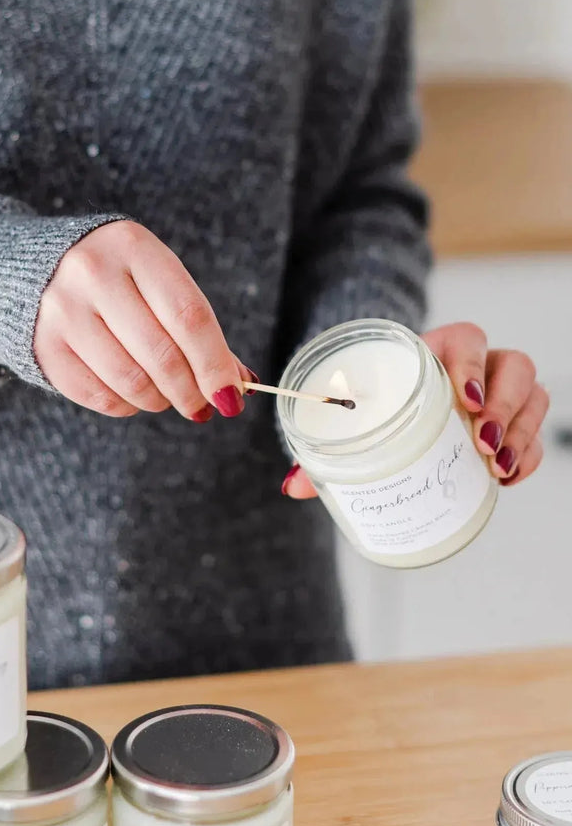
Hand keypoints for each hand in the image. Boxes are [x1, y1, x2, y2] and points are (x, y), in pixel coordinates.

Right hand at [34, 221, 249, 420]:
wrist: (36, 270)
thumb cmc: (116, 278)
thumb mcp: (157, 281)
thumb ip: (196, 328)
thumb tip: (236, 386)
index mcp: (133, 246)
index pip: (189, 316)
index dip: (214, 364)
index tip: (231, 397)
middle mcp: (93, 273)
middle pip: (162, 353)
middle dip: (190, 391)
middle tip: (202, 407)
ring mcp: (63, 310)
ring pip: (130, 380)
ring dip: (159, 401)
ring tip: (166, 398)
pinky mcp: (43, 346)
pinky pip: (99, 396)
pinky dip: (126, 406)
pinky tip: (133, 397)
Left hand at [282, 321, 548, 497]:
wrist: (390, 406)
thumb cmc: (370, 406)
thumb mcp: (351, 418)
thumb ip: (321, 450)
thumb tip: (291, 487)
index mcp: (432, 351)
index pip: (467, 339)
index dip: (473, 364)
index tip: (463, 399)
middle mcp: (474, 366)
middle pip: (513, 366)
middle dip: (504, 405)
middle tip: (481, 442)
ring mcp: (498, 393)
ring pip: (533, 397)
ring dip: (520, 432)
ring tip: (495, 466)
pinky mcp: (510, 422)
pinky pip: (534, 432)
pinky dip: (527, 454)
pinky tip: (505, 478)